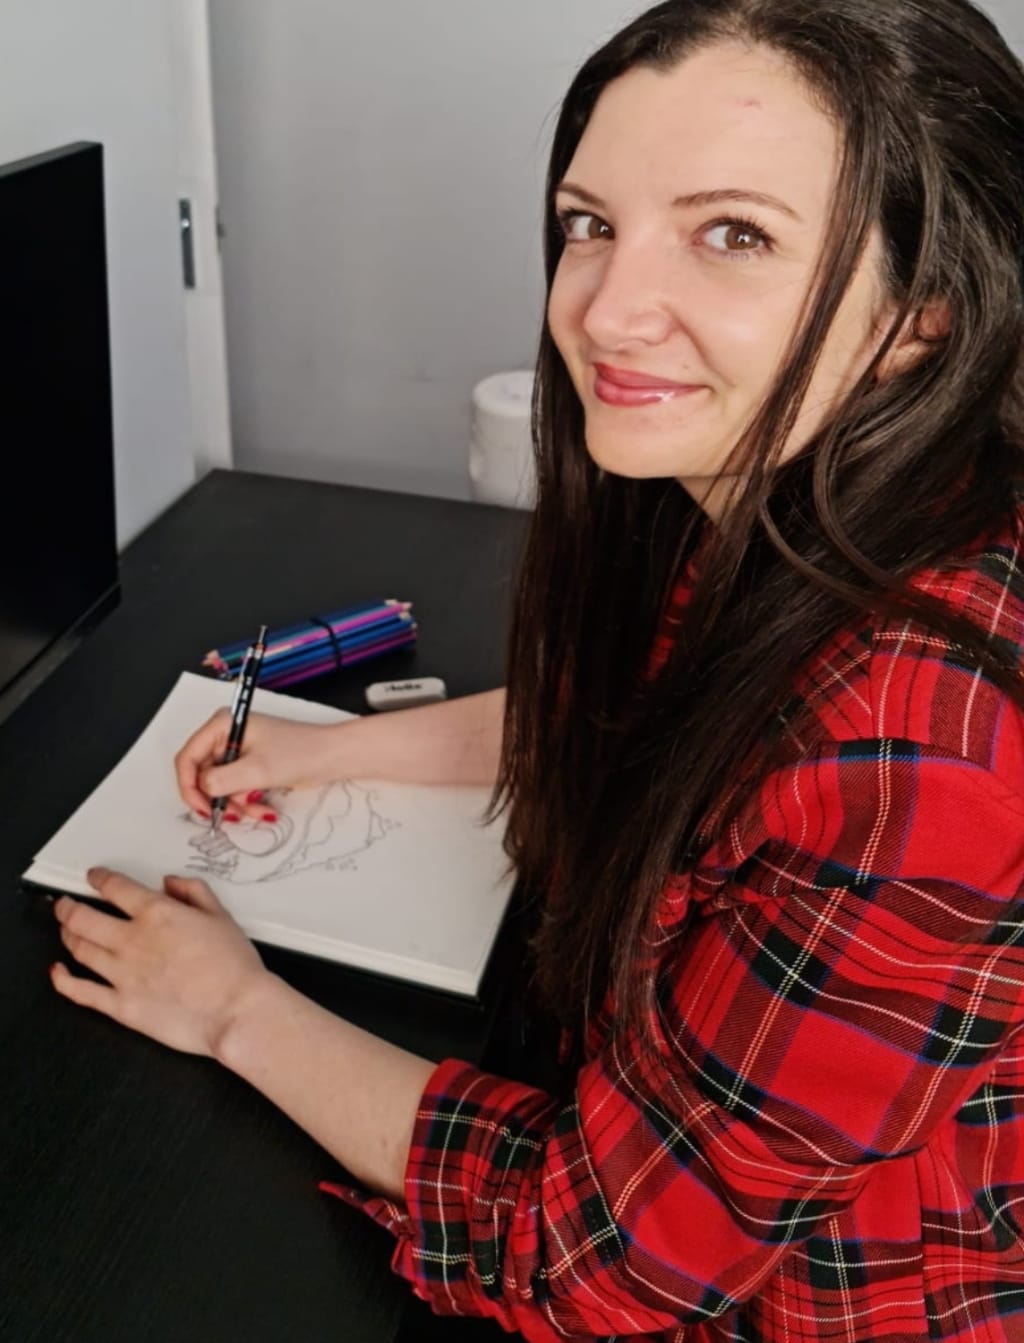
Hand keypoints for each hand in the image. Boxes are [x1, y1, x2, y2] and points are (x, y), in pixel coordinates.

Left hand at [50, 866, 269, 1056]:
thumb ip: (194, 892)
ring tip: (66, 931)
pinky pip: (79, 991)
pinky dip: (62, 980)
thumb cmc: (234, 965)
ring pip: (78, 949)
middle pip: (83, 918)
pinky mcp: (119, 1006)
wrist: (235, 1011)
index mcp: (157, 913)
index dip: (100, 879)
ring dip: (67, 935)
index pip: (115, 888)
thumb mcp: (222, 916)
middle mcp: (131, 940)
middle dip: (68, 908)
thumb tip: (169, 882)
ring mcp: (121, 974)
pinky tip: (57, 972)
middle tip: (64, 905)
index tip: (94, 877)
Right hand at [175, 709, 340, 821]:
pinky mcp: (249, 765)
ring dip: (234, 804)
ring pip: (219, 786)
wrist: (332, 756)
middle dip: (217, 798)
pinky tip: (261, 809)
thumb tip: (201, 789)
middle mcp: (226, 735)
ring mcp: (237, 751)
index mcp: (223, 725)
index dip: (188, 786)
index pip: (187, 757)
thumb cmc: (301, 752)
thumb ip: (222, 780)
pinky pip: (235, 789)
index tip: (201, 808)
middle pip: (201, 774)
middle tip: (229, 815)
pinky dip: (244, 802)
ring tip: (255, 811)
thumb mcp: (257, 770)